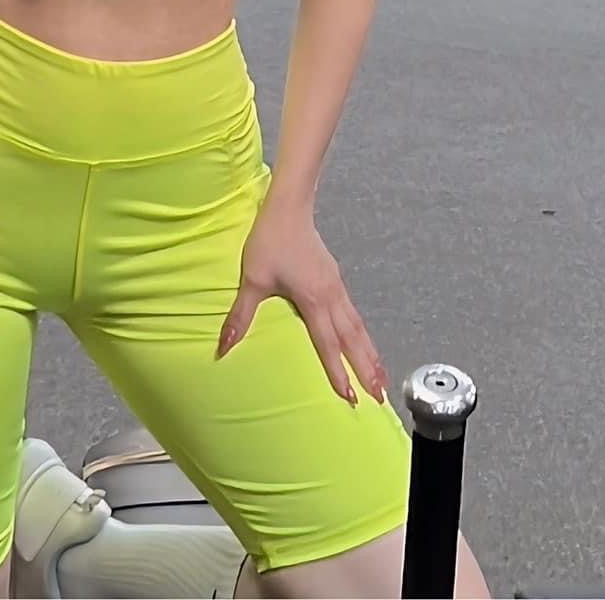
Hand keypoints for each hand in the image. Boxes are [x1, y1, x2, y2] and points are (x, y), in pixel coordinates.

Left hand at [218, 196, 386, 405]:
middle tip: (380, 396)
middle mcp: (331, 296)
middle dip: (366, 368)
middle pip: (353, 339)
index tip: (350, 397)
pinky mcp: (335, 279)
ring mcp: (336, 287)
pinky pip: (354, 314)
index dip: (338, 372)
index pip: (328, 344)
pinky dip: (363, 334)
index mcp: (313, 300)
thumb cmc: (270, 240)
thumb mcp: (252, 279)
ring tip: (382, 377)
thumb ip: (240, 316)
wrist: (289, 207)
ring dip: (370, 352)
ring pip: (358, 326)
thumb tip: (222, 347)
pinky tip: (364, 342)